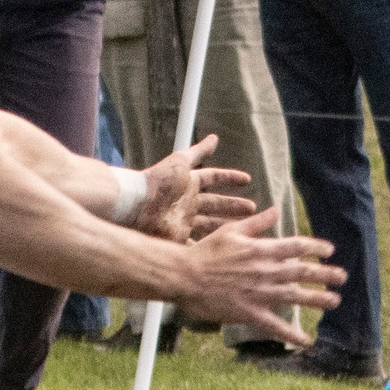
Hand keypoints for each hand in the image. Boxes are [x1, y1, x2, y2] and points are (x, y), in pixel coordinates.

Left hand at [135, 135, 258, 242]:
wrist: (136, 205)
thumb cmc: (157, 182)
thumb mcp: (181, 162)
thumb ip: (198, 151)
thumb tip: (214, 138)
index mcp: (189, 184)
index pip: (214, 178)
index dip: (230, 178)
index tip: (246, 180)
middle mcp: (188, 202)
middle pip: (216, 204)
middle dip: (233, 206)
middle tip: (252, 208)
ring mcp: (183, 221)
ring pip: (210, 225)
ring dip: (226, 226)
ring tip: (245, 229)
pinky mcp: (177, 237)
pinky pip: (195, 245)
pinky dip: (206, 249)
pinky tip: (220, 252)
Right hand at [179, 207, 344, 346]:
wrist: (184, 276)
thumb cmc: (205, 252)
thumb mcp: (231, 231)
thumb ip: (256, 223)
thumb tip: (275, 210)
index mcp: (261, 250)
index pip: (297, 246)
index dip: (316, 247)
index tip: (329, 250)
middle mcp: (265, 271)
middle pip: (303, 271)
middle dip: (326, 274)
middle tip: (342, 276)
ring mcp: (259, 293)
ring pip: (296, 296)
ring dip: (318, 299)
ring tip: (335, 301)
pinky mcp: (250, 312)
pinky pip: (275, 325)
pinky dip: (291, 334)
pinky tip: (306, 341)